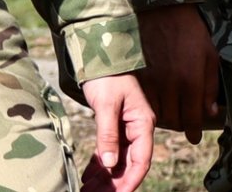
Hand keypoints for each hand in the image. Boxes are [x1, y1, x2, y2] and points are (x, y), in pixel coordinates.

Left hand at [79, 72, 153, 191]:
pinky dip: (99, 165)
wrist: (100, 54)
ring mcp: (125, 129)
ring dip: (105, 177)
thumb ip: (108, 135)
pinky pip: (108, 151)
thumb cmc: (107, 76)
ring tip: (88, 190)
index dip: (130, 180)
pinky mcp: (113, 126)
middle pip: (128, 164)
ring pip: (117, 161)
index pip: (141, 160)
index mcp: (142, 123)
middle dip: (114, 183)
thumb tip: (110, 165)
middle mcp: (137, 129)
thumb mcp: (107, 105)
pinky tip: (88, 176)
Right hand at [137, 4, 220, 140]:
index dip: (194, 132)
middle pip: (174, 120)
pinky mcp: (137, 76)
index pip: (192, 119)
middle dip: (181, 123)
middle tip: (184, 120)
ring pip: (157, 113)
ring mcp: (151, 81)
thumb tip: (211, 113)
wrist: (163, 8)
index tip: (194, 136)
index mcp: (190, 80)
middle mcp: (170, 85)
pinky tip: (156, 99)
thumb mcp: (209, 55)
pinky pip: (143, 101)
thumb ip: (210, 87)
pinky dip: (150, 105)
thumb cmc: (191, 31)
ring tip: (170, 109)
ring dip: (165, 115)